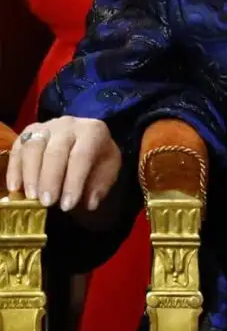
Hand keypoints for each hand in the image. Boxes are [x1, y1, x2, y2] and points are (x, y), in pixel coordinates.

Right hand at [6, 117, 121, 211]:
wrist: (84, 138)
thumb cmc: (97, 157)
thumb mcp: (108, 169)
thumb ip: (101, 184)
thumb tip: (90, 203)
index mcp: (93, 131)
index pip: (81, 156)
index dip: (73, 182)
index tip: (67, 205)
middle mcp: (68, 124)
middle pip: (55, 151)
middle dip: (50, 179)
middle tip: (47, 203)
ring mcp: (46, 126)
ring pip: (33, 147)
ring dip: (30, 174)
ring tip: (31, 197)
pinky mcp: (29, 131)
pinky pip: (18, 148)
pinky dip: (15, 168)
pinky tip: (15, 187)